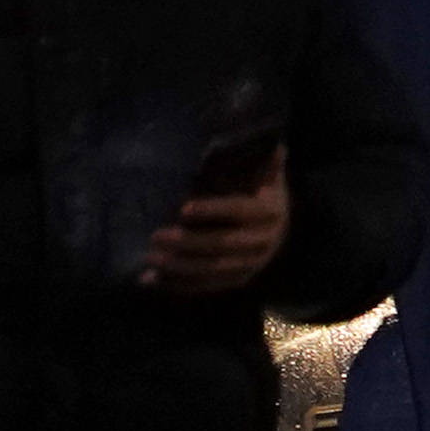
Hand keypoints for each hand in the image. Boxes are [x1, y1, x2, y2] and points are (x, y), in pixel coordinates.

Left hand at [140, 158, 287, 292]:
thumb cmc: (264, 196)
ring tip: (149, 258)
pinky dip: (177, 285)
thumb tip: (274, 144)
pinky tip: (150, 280)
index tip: (182, 209)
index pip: (239, 210)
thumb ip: (267, 164)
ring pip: (211, 269)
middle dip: (187, 243)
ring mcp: (250, 265)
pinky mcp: (237, 281)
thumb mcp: (268, 178)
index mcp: (270, 212)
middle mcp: (263, 241)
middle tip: (155, 236)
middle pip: (222, 244)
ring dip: (177, 267)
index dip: (212, 210)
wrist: (280, 230)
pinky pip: (205, 286)